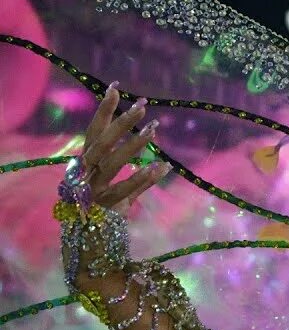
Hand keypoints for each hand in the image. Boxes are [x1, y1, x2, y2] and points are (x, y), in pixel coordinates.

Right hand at [79, 84, 170, 211]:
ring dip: (133, 145)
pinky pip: (126, 190)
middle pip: (101, 142)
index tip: (115, 87)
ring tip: (153, 129)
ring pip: (112, 162)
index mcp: (85, 163)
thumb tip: (153, 143)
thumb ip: (128, 165)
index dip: (104, 110)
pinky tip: (161, 167)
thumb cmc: (101, 208)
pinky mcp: (105, 206)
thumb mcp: (112, 184)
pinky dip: (143, 178)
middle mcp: (85, 173)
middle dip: (120, 122)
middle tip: (142, 105)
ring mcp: (93, 189)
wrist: (88, 242)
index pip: (94, 131)